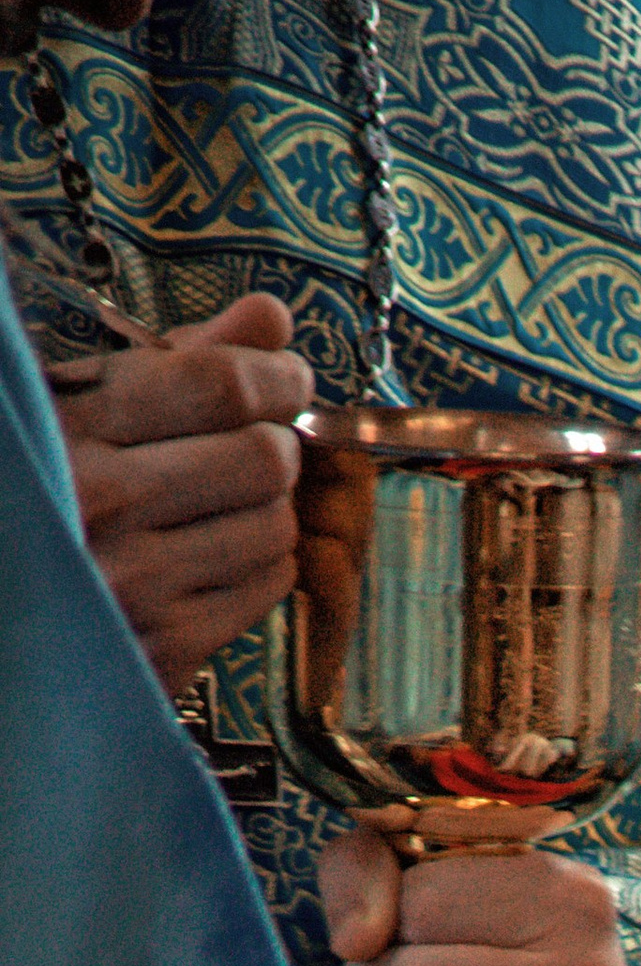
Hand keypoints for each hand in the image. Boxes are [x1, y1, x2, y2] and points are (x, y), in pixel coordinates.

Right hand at [59, 296, 309, 698]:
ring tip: (226, 501)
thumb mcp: (81, 403)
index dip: (275, 374)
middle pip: (263, 457)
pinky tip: (218, 551)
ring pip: (276, 524)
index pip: (217, 385)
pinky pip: (269, 586)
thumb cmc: (48, 486)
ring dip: (269, 506)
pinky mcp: (169, 647)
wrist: (8, 610)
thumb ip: (179, 358)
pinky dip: (261, 562)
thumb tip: (271, 317)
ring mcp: (137, 583)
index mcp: (72, 428)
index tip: (287, 377)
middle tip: (260, 441)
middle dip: (277, 442)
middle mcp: (104, 505)